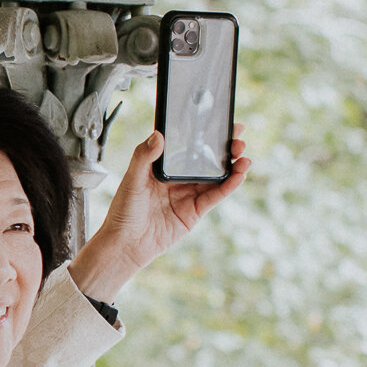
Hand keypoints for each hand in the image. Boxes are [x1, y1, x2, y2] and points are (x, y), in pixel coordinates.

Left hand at [66, 127, 251, 303]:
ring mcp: (188, 194)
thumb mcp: (131, 179)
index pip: (187, 145)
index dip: (204, 134)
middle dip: (224, 148)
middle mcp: (178, 178)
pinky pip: (215, 196)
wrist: (126, 244)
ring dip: (232, 166)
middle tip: (237, 137)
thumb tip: (158, 135)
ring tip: (243, 156)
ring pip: (215, 176)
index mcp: (163, 166)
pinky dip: (228, 186)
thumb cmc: (123, 212)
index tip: (219, 122)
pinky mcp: (195, 211)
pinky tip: (239, 175)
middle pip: (206, 159)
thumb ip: (144, 156)